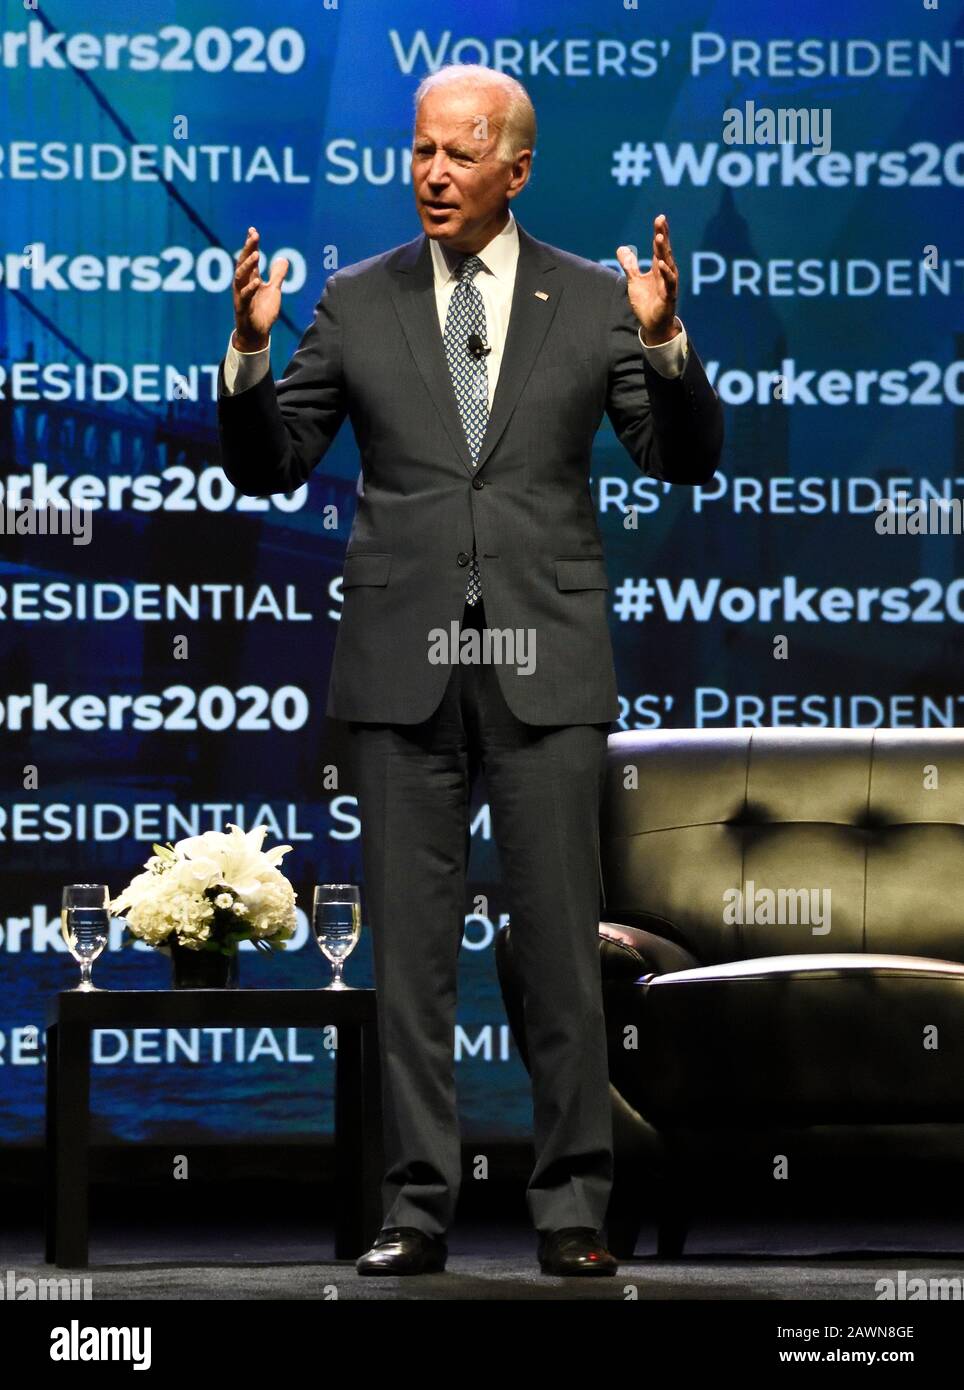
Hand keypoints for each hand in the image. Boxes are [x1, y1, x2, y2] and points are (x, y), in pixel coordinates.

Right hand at [232, 226, 288, 350]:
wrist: (257, 333)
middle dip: (248, 249)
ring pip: (240, 277)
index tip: (253, 231)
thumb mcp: (273, 290)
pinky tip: (257, 281)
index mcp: (250, 278)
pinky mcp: (243, 308)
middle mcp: (243, 284)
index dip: (251, 244)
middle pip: (243, 263)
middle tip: (254, 236)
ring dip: (248, 266)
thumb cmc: (262, 311)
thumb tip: (283, 258)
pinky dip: (250, 289)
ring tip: (257, 255)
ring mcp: (241, 295)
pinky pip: (245, 297)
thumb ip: (277, 275)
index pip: (250, 257)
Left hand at [615, 213, 679, 344]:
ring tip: (659, 237)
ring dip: (663, 251)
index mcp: (658, 268)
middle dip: (662, 235)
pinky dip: (665, 273)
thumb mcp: (634, 281)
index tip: (660, 218)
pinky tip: (660, 263)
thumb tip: (621, 248)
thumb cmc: (647, 302)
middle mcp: (665, 272)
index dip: (659, 232)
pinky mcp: (668, 295)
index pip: (659, 246)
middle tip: (661, 220)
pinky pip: (668, 282)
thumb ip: (629, 265)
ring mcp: (668, 283)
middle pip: (664, 250)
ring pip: (667, 263)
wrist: (653, 324)